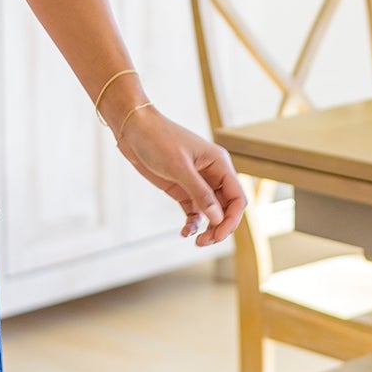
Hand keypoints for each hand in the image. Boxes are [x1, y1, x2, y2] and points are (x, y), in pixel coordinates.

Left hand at [113, 106, 246, 244]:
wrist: (133, 129)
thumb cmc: (158, 140)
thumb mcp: (179, 167)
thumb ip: (200, 193)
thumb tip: (218, 219)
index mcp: (219, 164)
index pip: (237, 198)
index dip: (232, 219)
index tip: (219, 234)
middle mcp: (212, 174)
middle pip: (226, 208)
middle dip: (220, 227)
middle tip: (206, 242)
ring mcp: (197, 182)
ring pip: (211, 212)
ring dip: (208, 228)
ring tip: (198, 242)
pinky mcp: (181, 188)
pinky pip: (194, 211)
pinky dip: (192, 223)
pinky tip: (185, 232)